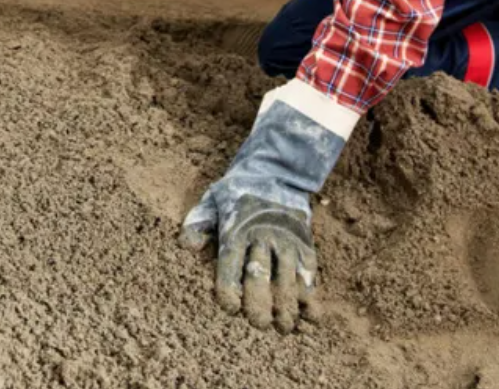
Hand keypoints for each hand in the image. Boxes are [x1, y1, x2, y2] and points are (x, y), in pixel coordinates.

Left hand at [179, 81, 355, 332]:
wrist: (275, 170)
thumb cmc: (237, 192)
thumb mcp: (211, 199)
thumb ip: (197, 223)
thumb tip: (186, 246)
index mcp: (235, 232)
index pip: (228, 269)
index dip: (228, 293)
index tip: (230, 307)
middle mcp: (261, 239)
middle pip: (260, 279)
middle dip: (259, 307)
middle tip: (258, 323)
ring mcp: (286, 243)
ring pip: (288, 282)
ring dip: (287, 309)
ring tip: (284, 328)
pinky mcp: (305, 247)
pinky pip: (311, 277)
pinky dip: (312, 299)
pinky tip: (310, 318)